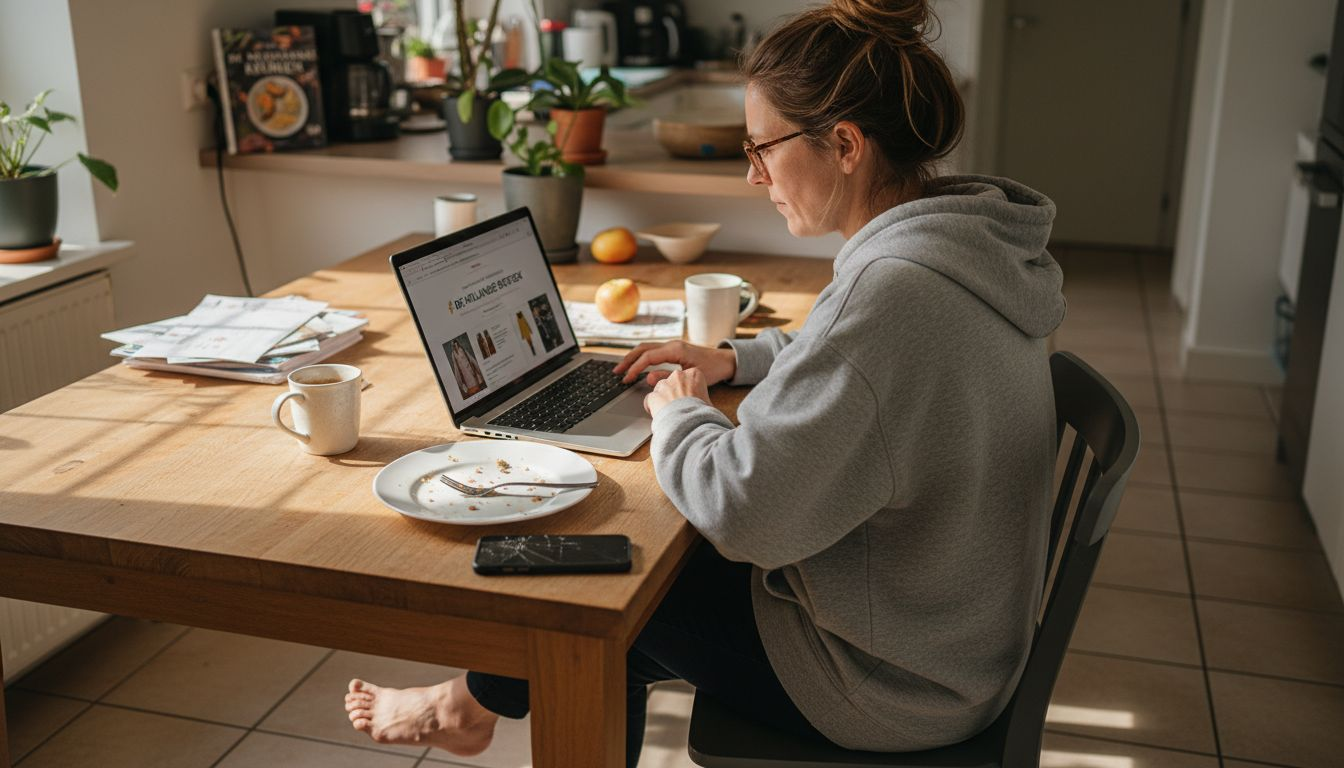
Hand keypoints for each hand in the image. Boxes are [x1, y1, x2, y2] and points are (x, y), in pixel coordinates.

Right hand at [613, 340, 736, 386]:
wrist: (726, 361)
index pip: (648, 357)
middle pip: (642, 348)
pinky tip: (636, 366)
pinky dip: (641, 357)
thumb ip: (668, 377)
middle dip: (628, 360)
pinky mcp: (673, 349)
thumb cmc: (713, 369)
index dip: (635, 368)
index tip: (626, 379)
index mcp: (675, 349)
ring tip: (622, 369)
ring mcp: (672, 346)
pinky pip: (653, 351)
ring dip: (633, 358)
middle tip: (616, 372)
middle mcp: (671, 344)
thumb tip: (648, 378)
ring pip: (646, 348)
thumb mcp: (691, 376)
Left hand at [644, 367, 711, 417]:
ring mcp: (664, 385)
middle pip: (672, 382)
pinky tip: (659, 415)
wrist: (690, 424)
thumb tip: (706, 407)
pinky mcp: (653, 395)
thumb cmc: (702, 414)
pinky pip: (650, 400)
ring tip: (669, 412)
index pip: (687, 378)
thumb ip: (703, 399)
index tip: (688, 398)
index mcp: (694, 375)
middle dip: (673, 392)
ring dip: (662, 399)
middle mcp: (678, 376)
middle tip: (678, 406)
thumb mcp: (709, 404)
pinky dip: (652, 408)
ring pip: (660, 390)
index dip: (687, 390)